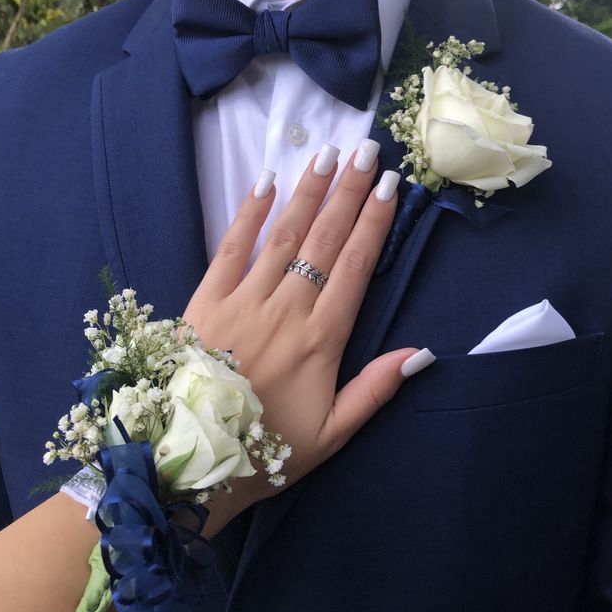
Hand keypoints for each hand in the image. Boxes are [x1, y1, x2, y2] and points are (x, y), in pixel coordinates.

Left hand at [181, 143, 427, 528]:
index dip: (375, 223)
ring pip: (283, 234)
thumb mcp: (332, 434)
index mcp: (321, 339)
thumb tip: (422, 352)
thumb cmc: (267, 449)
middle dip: (349, 192)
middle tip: (368, 151)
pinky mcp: (205, 299)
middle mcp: (286, 309)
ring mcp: (243, 300)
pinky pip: (230, 247)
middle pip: (324, 239)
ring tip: (328, 156)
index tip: (391, 186)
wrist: (189, 460)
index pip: (355, 266)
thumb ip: (375, 390)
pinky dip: (248, 213)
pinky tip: (265, 182)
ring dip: (308, 192)